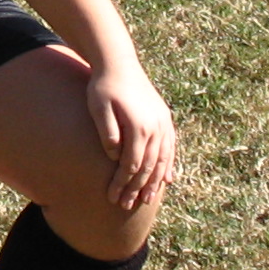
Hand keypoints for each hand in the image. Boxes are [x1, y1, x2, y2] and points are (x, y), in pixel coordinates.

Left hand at [87, 62, 177, 212]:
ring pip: (163, 160)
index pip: (132, 165)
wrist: (119, 63)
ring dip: (155, 182)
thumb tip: (115, 156)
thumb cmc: (103, 87)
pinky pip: (170, 148)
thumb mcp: (98, 107)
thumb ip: (107, 132)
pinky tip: (168, 180)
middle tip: (126, 206)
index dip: (122, 184)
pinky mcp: (164, 119)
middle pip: (149, 166)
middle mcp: (156, 127)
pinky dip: (169, 165)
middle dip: (137, 189)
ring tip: (147, 200)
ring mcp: (163, 123)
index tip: (112, 198)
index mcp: (139, 126)